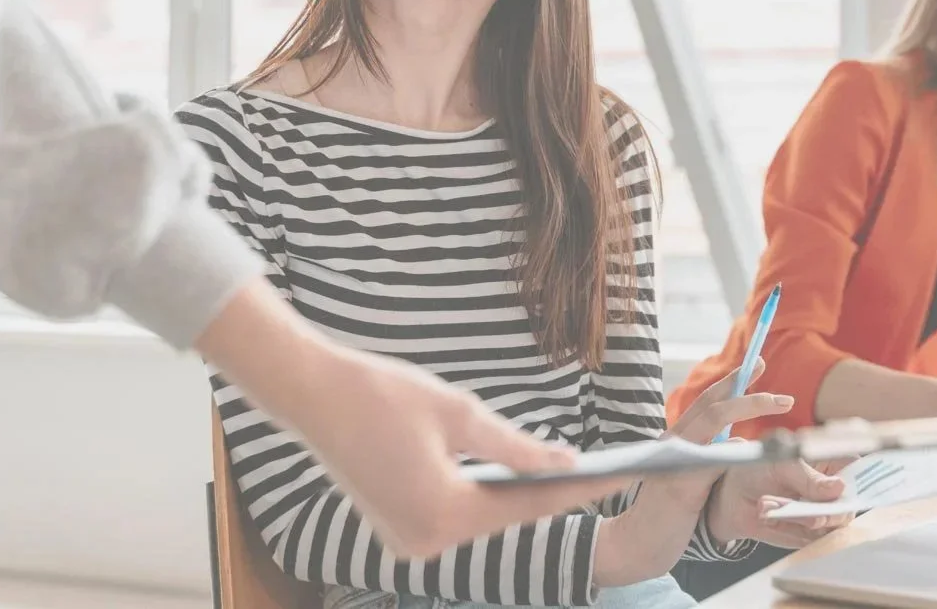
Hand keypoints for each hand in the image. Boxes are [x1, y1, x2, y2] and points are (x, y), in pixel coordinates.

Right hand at [196, 281, 630, 558]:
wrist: (311, 393)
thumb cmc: (382, 393)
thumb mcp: (460, 413)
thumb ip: (516, 446)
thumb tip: (565, 462)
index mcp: (443, 515)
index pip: (530, 504)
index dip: (581, 487)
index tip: (624, 474)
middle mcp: (425, 543)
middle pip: (508, 518)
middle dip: (554, 493)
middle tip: (609, 472)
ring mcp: (407, 542)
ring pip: (482, 519)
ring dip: (520, 497)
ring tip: (574, 475)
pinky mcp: (397, 530)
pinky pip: (456, 516)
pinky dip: (486, 497)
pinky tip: (520, 479)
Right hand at [649, 359, 795, 510]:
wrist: (635, 544)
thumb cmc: (666, 515)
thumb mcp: (691, 480)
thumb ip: (711, 457)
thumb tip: (738, 441)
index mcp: (676, 439)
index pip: (706, 402)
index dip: (732, 381)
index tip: (757, 364)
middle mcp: (672, 442)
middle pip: (711, 403)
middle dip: (744, 384)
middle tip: (768, 367)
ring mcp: (674, 461)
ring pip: (713, 420)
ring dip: (748, 406)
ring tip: (778, 401)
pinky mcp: (680, 485)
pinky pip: (711, 459)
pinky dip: (733, 448)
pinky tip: (750, 445)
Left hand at [706, 457, 853, 548]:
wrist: (729, 494)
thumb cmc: (757, 469)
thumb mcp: (780, 465)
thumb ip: (809, 478)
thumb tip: (839, 488)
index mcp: (831, 463)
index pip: (859, 472)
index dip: (861, 482)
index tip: (845, 491)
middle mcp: (831, 492)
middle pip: (847, 507)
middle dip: (822, 511)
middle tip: (801, 509)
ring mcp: (821, 515)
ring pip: (827, 526)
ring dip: (796, 518)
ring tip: (766, 504)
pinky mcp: (807, 535)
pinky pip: (807, 539)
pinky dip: (784, 527)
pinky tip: (766, 514)